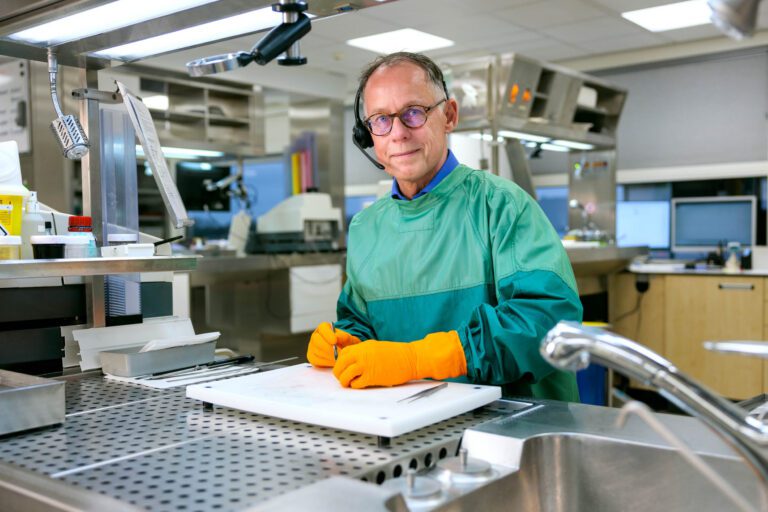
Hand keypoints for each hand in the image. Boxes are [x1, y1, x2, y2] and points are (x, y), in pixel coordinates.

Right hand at [307, 322, 361, 367]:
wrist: (343, 352)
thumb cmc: (345, 343)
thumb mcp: (348, 339)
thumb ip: (344, 337)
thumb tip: (336, 337)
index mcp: (324, 328)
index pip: (322, 328)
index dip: (328, 334)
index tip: (334, 341)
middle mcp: (315, 336)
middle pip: (317, 340)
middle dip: (328, 348)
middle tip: (338, 353)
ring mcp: (312, 347)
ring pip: (316, 351)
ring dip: (328, 356)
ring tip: (339, 358)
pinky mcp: (312, 358)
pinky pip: (316, 360)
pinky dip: (326, 362)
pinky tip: (334, 362)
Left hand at [332, 331, 466, 388]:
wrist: (410, 358)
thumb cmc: (396, 354)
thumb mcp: (376, 347)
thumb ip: (363, 352)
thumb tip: (352, 361)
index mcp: (363, 346)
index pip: (343, 354)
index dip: (341, 363)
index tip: (343, 368)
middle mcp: (362, 354)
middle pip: (340, 365)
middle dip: (339, 373)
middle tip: (343, 378)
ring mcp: (366, 365)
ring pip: (345, 375)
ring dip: (345, 381)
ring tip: (350, 384)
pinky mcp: (372, 377)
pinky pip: (356, 384)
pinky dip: (355, 386)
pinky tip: (360, 384)